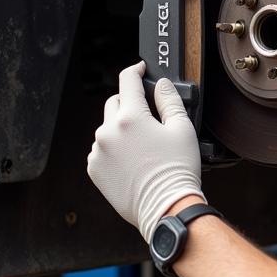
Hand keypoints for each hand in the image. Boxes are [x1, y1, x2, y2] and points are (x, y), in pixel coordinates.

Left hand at [87, 61, 205, 241]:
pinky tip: (132, 159)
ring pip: (107, 127)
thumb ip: (169, 100)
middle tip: (149, 117)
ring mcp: (98, 151)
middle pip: (115, 102)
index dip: (135, 70)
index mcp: (131, 117)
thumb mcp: (182, 128)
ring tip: (142, 145)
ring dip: (121, 128)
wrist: (165, 208)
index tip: (140, 69)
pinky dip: (113, 148)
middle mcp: (108, 132)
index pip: (127, 81)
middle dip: (130, 103)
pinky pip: (101, 148)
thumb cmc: (177, 169)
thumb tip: (160, 84)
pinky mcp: (94, 169)